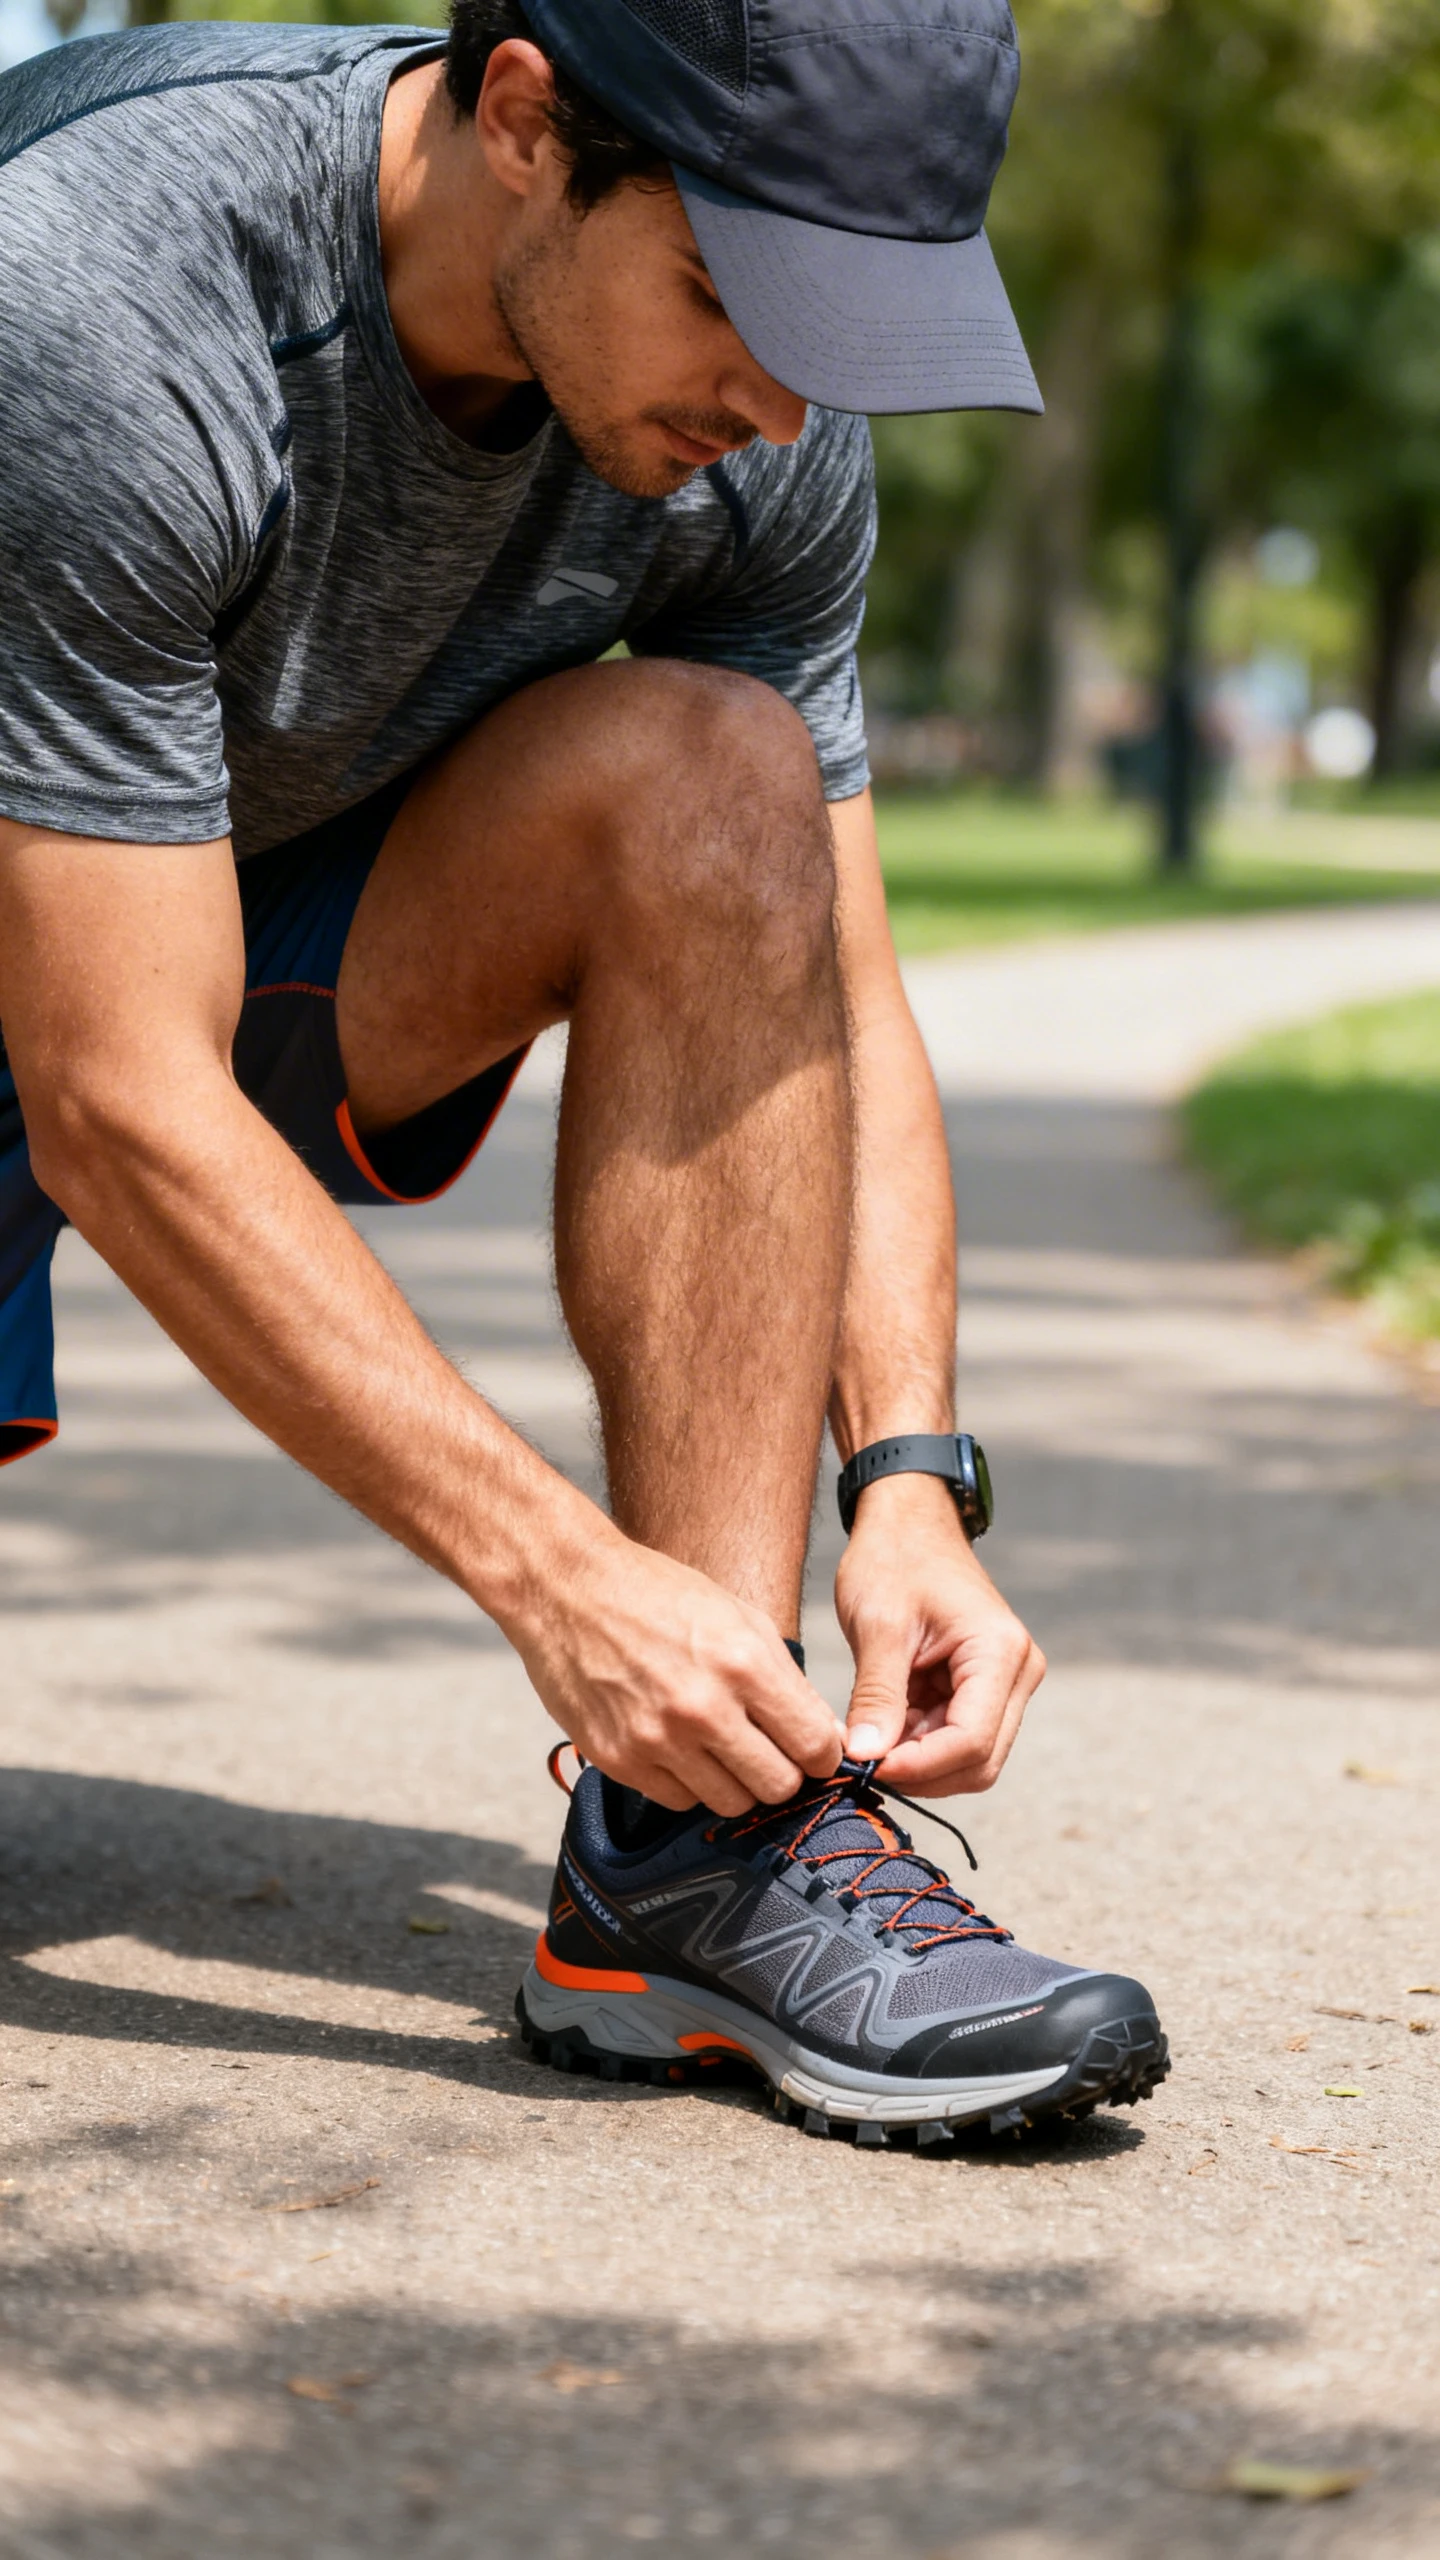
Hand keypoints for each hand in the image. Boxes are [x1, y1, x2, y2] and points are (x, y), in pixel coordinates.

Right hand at [514, 1525, 840, 1816]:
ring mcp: (658, 1740)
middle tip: (767, 1751)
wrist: (567, 1588)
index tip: (813, 1751)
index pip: (814, 1744)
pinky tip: (678, 1748)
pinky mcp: (619, 1760)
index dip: (823, 1754)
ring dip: (735, 1781)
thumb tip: (829, 1739)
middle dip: (783, 1772)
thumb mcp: (739, 1618)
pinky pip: (679, 1801)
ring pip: (731, 1803)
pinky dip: (687, 1783)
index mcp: (743, 1664)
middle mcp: (703, 1708)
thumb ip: (787, 1682)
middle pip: (778, 1786)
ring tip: (719, 1746)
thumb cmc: (658, 1594)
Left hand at [834, 1472, 1044, 1795]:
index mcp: (1000, 1652)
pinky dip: (917, 1745)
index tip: (864, 1766)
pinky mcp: (984, 1689)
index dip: (918, 1765)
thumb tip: (864, 1758)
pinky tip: (880, 1727)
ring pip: (968, 1759)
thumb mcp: (879, 1625)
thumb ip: (876, 1695)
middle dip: (920, 1771)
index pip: (971, 1741)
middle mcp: (1017, 1672)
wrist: (907, 1522)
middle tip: (860, 1763)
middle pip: (979, 1761)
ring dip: (917, 1761)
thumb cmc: (894, 1559)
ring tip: (866, 1738)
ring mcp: (1005, 1683)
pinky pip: (955, 1738)